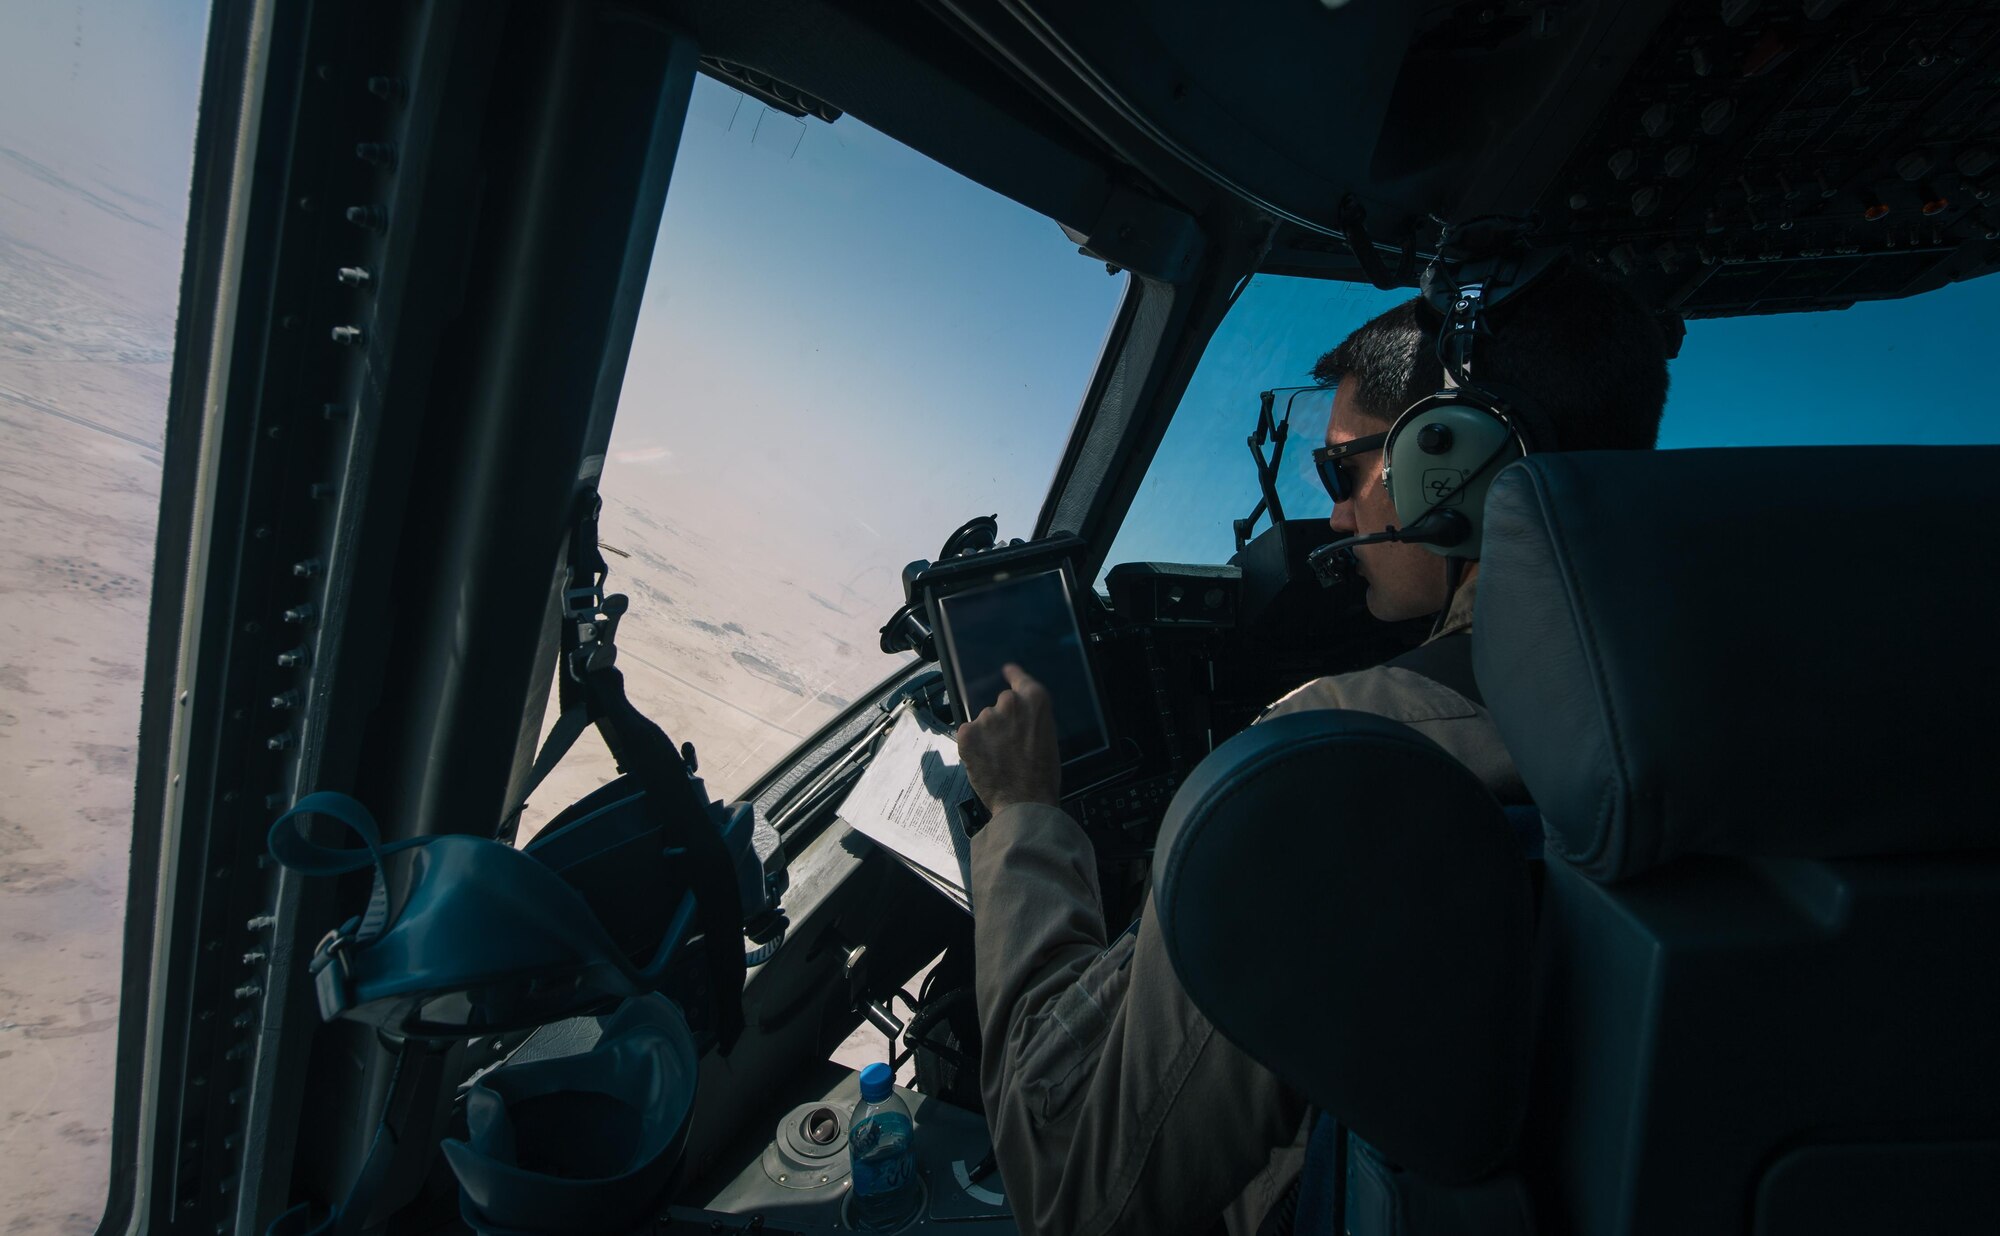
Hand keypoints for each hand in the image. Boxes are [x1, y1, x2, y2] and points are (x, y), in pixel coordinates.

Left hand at [956, 664, 1060, 814]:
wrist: (1025, 800)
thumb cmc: (1042, 775)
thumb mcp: (1048, 738)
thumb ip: (1032, 720)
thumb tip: (1020, 718)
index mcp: (1035, 701)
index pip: (1020, 679)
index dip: (1013, 674)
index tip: (1006, 670)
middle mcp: (1009, 703)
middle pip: (1000, 704)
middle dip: (1001, 720)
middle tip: (1008, 746)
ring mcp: (986, 717)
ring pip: (983, 722)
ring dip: (986, 736)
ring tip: (998, 760)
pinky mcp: (967, 733)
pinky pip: (967, 735)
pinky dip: (971, 746)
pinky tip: (984, 762)